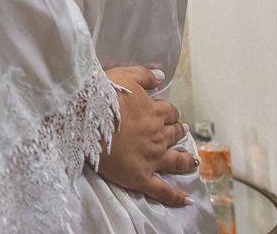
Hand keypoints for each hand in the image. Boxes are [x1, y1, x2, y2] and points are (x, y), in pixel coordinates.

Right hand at [96, 65, 197, 206]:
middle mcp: (157, 135)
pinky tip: (187, 201)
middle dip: (178, 132)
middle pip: (175, 134)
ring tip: (191, 161)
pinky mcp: (140, 176)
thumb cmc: (101, 96)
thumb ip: (145, 75)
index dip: (170, 112)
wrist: (85, 119)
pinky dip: (176, 197)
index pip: (171, 112)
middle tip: (180, 132)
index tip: (168, 113)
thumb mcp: (124, 76)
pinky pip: (162, 190)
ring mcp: (151, 157)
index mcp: (154, 112)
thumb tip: (161, 76)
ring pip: (176, 161)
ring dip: (186, 160)